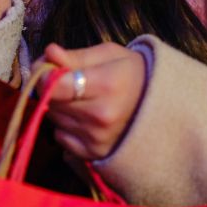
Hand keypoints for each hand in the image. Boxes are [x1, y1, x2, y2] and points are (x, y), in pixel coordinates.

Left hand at [43, 42, 146, 159]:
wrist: (162, 107)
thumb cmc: (133, 74)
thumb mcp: (109, 55)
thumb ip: (76, 56)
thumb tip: (49, 53)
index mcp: (106, 86)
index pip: (55, 85)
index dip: (44, 74)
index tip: (48, 67)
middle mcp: (100, 116)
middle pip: (50, 101)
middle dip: (50, 87)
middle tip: (65, 78)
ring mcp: (97, 138)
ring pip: (54, 118)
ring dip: (59, 106)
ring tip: (79, 97)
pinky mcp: (93, 154)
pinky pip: (61, 137)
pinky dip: (66, 126)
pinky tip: (84, 116)